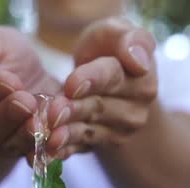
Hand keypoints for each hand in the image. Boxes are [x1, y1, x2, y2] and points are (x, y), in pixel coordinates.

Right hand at [0, 27, 63, 157]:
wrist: (27, 76)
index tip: (7, 80)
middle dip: (8, 115)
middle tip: (26, 102)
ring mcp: (4, 144)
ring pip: (13, 144)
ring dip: (28, 134)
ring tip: (40, 122)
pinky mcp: (30, 149)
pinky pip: (37, 154)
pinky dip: (48, 149)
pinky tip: (58, 141)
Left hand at [46, 17, 158, 158]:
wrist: (106, 78)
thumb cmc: (108, 48)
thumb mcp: (117, 33)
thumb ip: (130, 40)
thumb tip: (139, 62)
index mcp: (141, 78)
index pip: (114, 78)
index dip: (92, 81)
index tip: (71, 85)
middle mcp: (135, 109)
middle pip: (99, 107)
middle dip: (73, 110)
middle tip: (51, 113)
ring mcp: (119, 131)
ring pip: (88, 131)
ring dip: (67, 134)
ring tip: (49, 137)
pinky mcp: (101, 144)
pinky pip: (80, 148)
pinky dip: (63, 151)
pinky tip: (48, 153)